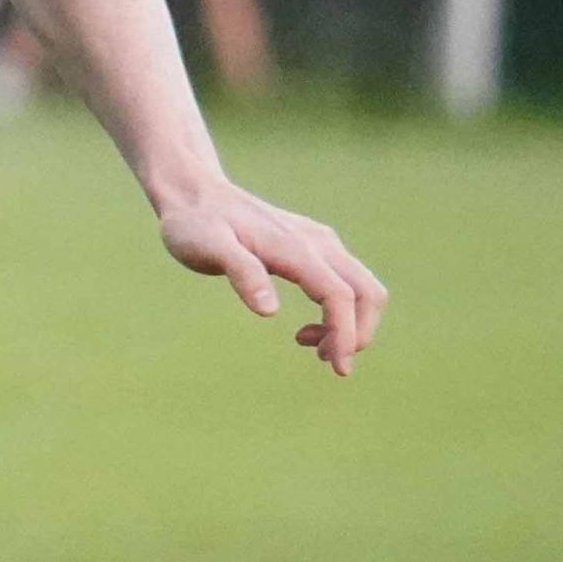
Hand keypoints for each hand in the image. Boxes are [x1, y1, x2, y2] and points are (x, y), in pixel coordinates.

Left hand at [154, 178, 386, 376]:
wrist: (195, 193)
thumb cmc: (196, 224)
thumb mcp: (207, 248)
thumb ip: (241, 273)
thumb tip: (269, 311)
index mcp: (294, 247)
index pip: (339, 294)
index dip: (345, 333)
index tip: (338, 368)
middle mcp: (317, 243)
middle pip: (367, 292)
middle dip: (359, 332)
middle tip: (325, 360)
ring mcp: (320, 243)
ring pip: (362, 288)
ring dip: (351, 324)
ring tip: (308, 343)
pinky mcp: (315, 247)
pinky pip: (347, 283)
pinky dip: (341, 312)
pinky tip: (306, 329)